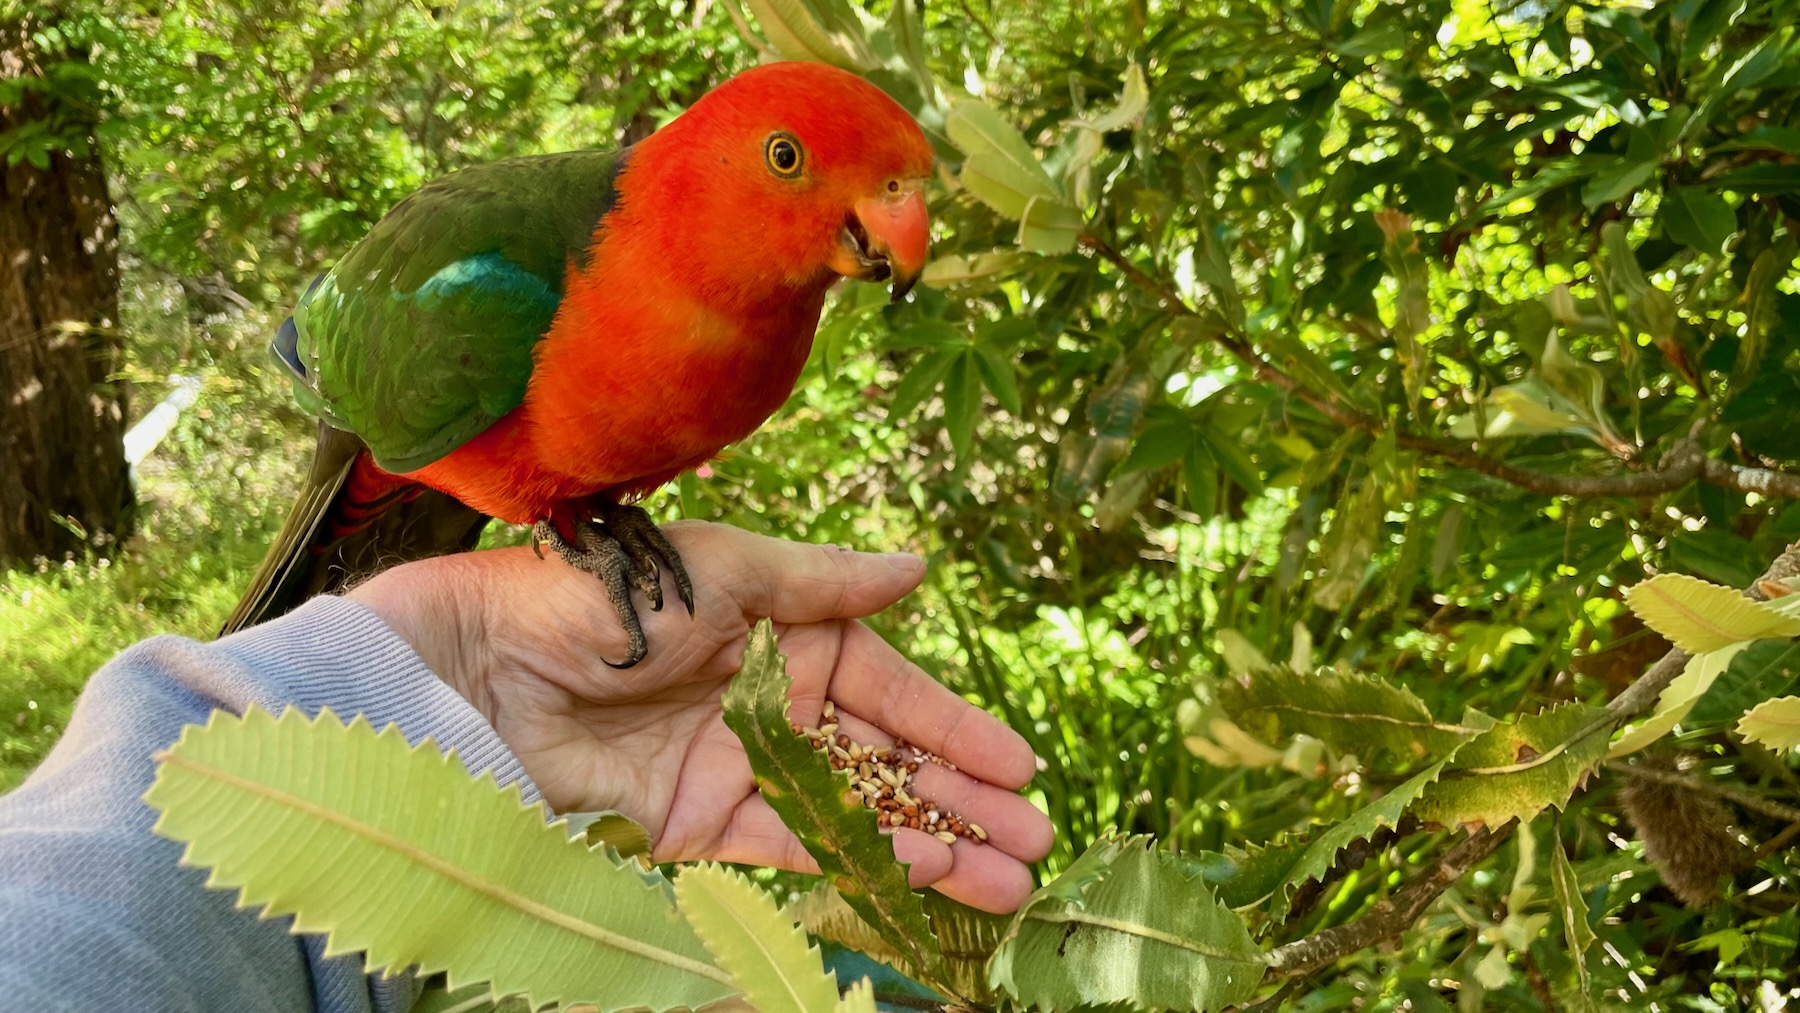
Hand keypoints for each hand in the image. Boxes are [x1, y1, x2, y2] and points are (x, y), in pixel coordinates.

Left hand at [347, 521, 1051, 912]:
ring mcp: (743, 769)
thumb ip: (824, 582)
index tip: (1020, 766)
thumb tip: (918, 564)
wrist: (490, 668)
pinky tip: (924, 875)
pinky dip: (861, 860)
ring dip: (931, 845)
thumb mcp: (727, 569)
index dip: (956, 730)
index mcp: (788, 637)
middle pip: (887, 763)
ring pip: (855, 814)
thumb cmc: (609, 596)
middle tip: (1035, 843)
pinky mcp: (701, 824)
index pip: (891, 693)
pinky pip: (796, 846)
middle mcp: (774, 706)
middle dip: (963, 803)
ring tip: (1008, 880)